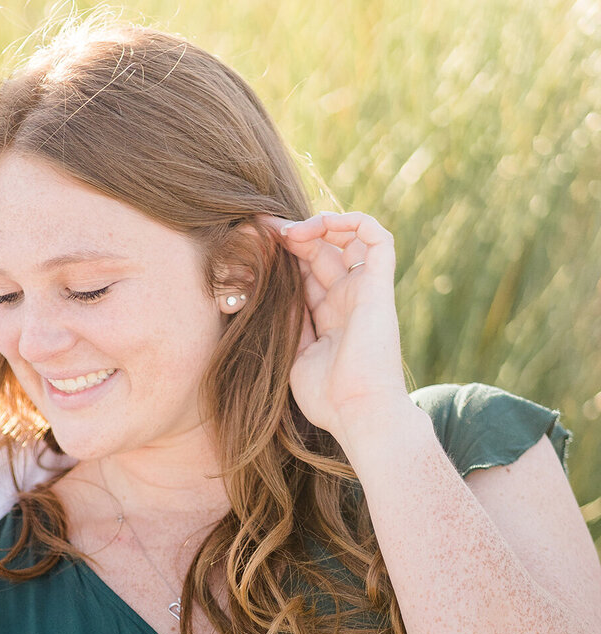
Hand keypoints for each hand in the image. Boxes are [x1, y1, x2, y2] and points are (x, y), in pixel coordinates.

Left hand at [269, 212, 408, 445]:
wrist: (357, 413)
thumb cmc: (326, 397)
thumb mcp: (295, 355)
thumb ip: (288, 322)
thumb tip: (268, 291)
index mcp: (328, 317)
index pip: (306, 273)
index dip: (282, 255)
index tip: (253, 244)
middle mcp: (348, 300)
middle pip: (321, 252)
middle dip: (291, 236)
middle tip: (262, 228)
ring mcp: (364, 291)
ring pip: (348, 238)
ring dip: (319, 226)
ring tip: (290, 232)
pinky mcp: (379, 286)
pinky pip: (377, 238)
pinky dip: (353, 221)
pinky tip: (320, 224)